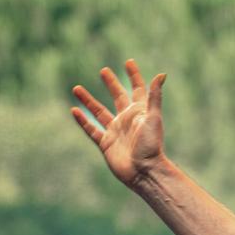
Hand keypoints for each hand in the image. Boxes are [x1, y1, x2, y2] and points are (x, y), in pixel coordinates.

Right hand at [71, 59, 167, 187]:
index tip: (129, 62)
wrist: (144, 172)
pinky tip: (74, 110)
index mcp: (140, 113)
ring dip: (89, 100)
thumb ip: (155, 97)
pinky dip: (82, 121)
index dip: (134, 76)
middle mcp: (127, 120)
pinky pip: (91, 129)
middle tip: (104, 70)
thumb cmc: (152, 145)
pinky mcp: (106, 144)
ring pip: (99, 112)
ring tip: (76, 88)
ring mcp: (116, 132)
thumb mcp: (153, 118)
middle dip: (112, 84)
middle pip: (118, 97)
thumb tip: (161, 75)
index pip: (137, 89)